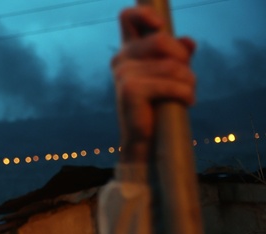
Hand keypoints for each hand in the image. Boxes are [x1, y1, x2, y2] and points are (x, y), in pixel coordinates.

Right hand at [111, 6, 196, 162]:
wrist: (147, 141)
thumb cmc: (159, 106)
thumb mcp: (171, 75)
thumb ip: (178, 55)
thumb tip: (189, 41)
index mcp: (129, 52)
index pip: (128, 18)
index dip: (145, 14)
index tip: (160, 26)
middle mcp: (121, 60)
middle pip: (162, 39)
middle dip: (183, 58)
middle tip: (186, 78)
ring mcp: (123, 74)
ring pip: (173, 65)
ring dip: (189, 81)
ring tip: (186, 95)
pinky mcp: (130, 89)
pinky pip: (173, 84)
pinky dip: (186, 94)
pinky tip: (185, 103)